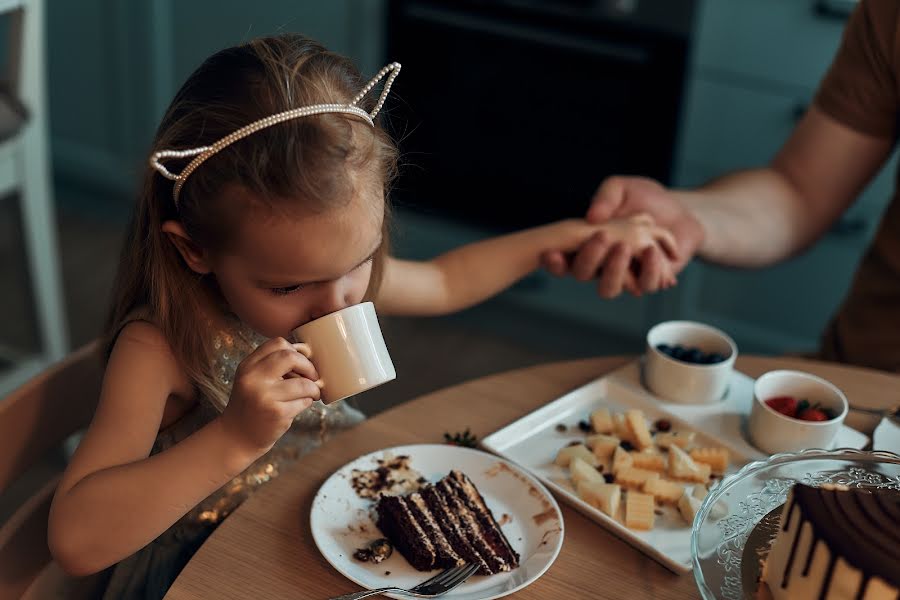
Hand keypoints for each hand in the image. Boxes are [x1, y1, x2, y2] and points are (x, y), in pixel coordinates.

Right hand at [219, 337, 320, 456]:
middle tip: (313, 376)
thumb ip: (272, 365)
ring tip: (312, 394)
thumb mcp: (252, 380)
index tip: (302, 361)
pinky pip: (304, 401)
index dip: (296, 350)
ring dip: (313, 389)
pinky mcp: (277, 413)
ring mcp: (265, 396)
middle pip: (291, 357)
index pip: (277, 343)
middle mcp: (253, 378)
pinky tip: (300, 405)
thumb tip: (307, 353)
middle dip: (308, 366)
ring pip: (303, 383)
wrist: (236, 437)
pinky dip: (307, 402)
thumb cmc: (251, 405)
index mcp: (248, 366)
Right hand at [543, 176, 704, 296]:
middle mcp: (601, 263)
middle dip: (589, 259)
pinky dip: (648, 269)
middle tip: (602, 237)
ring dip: (615, 269)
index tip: (549, 252)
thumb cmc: (646, 197)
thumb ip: (605, 197)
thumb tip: (592, 217)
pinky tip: (653, 252)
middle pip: (582, 275)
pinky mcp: (648, 279)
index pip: (562, 258)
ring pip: (609, 289)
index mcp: (587, 242)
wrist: (682, 210)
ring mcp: (624, 275)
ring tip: (627, 246)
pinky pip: (642, 286)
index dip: (553, 260)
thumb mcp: (622, 187)